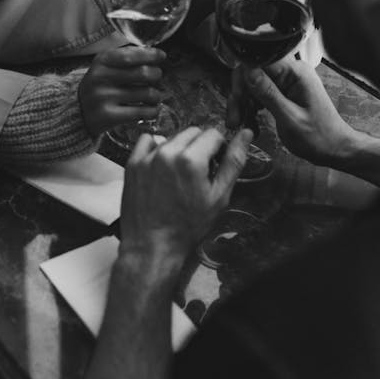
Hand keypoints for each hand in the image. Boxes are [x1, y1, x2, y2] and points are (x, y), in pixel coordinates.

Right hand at [78, 46, 165, 138]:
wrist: (78, 111)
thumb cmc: (99, 85)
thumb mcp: (105, 66)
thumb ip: (126, 57)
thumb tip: (154, 53)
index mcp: (101, 61)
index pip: (130, 56)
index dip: (150, 55)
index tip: (162, 56)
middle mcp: (100, 78)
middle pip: (143, 73)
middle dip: (157, 74)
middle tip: (157, 77)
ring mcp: (104, 98)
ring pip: (146, 93)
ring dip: (157, 95)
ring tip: (154, 96)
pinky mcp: (108, 116)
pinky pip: (141, 112)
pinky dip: (153, 110)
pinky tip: (152, 109)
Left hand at [119, 125, 253, 266]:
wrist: (152, 246)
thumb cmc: (188, 226)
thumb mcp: (219, 197)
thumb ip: (234, 162)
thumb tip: (246, 133)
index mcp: (191, 160)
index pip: (213, 134)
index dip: (219, 148)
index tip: (215, 165)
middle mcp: (168, 152)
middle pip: (193, 132)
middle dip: (200, 147)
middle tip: (199, 172)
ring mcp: (148, 157)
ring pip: (172, 137)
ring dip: (180, 148)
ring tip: (179, 174)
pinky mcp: (133, 163)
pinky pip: (148, 140)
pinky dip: (157, 147)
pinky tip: (161, 166)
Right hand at [227, 57, 357, 167]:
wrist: (334, 149)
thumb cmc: (318, 138)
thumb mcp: (289, 118)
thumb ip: (268, 93)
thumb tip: (247, 70)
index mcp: (296, 73)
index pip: (258, 60)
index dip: (243, 78)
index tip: (238, 98)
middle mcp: (292, 72)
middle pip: (252, 71)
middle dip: (240, 94)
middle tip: (235, 118)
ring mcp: (288, 81)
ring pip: (253, 83)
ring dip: (243, 103)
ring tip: (241, 124)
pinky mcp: (284, 91)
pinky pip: (260, 92)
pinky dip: (252, 106)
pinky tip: (252, 122)